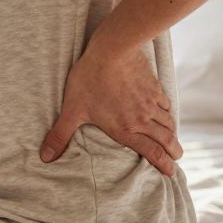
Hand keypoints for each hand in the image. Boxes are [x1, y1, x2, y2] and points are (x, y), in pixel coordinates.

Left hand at [39, 47, 182, 175]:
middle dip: (173, 152)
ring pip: (168, 122)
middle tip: (177, 158)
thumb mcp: (71, 110)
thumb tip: (45, 157)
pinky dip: (168, 112)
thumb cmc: (89, 80)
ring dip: (172, 133)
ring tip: (173, 139)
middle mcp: (142, 119)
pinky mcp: (154, 87)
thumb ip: (60, 135)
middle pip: (166, 139)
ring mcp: (150, 102)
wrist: (112, 51)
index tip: (170, 171)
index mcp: (125, 129)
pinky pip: (166, 104)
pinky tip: (165, 112)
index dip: (163, 164)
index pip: (151, 152)